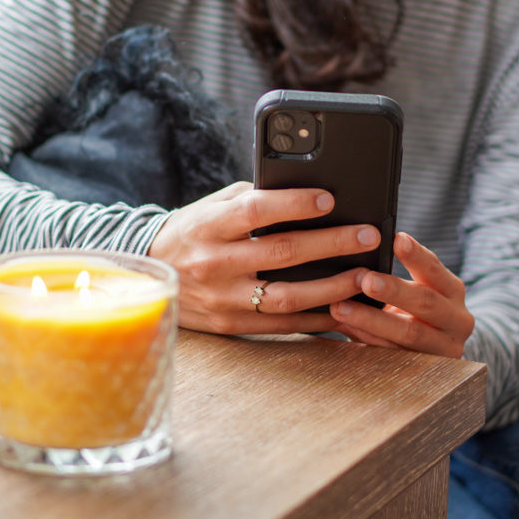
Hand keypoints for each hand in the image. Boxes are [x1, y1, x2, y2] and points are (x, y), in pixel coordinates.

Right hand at [148, 181, 379, 334]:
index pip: (255, 210)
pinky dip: (316, 319)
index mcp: (209, 226)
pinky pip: (281, 325)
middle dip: (331, 243)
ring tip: (363, 277)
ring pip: (286, 297)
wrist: (150, 275)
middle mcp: (214, 263)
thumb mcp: (211, 208)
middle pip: (281, 252)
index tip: (328, 199)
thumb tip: (304, 193)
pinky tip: (343, 310)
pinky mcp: (231, 324)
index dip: (294, 204)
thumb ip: (250, 200)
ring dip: (331, 288)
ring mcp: (223, 298)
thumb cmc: (191, 233)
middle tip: (368, 236)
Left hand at [329, 233, 474, 357]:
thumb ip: (392, 272)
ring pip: (409, 333)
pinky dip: (368, 340)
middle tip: (365, 279)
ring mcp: (446, 348)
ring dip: (371, 320)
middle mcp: (457, 318)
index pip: (435, 269)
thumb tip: (354, 248)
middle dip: (393, 290)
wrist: (433, 349)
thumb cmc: (413, 309)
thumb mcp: (414, 289)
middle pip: (426, 302)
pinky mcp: (429, 370)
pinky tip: (347, 329)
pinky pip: (394, 354)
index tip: (396, 239)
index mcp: (452, 290)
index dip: (416, 255)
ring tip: (340, 308)